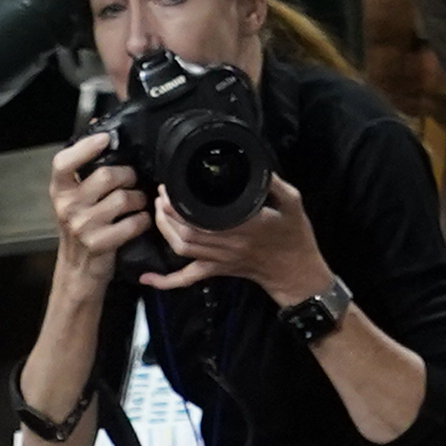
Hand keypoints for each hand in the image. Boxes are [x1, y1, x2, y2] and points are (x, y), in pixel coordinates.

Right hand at [43, 127, 153, 278]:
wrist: (78, 269)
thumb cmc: (81, 225)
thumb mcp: (75, 196)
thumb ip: (83, 167)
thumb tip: (98, 126)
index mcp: (59, 190)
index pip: (63, 162)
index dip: (85, 147)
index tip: (105, 139)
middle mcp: (67, 206)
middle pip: (107, 176)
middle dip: (128, 175)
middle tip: (133, 179)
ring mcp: (82, 226)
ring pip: (123, 198)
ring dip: (139, 198)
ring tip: (138, 201)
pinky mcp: (99, 244)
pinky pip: (133, 223)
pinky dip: (143, 220)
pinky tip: (140, 220)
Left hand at [151, 174, 327, 306]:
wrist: (297, 272)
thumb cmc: (295, 236)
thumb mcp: (293, 202)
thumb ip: (273, 183)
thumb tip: (254, 164)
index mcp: (246, 226)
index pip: (203, 218)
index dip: (180, 205)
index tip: (172, 187)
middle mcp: (230, 245)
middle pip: (186, 234)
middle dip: (166, 213)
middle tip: (161, 194)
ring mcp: (221, 260)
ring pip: (183, 250)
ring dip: (164, 231)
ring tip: (158, 211)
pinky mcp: (218, 271)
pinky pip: (188, 278)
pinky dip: (166, 281)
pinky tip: (148, 278)